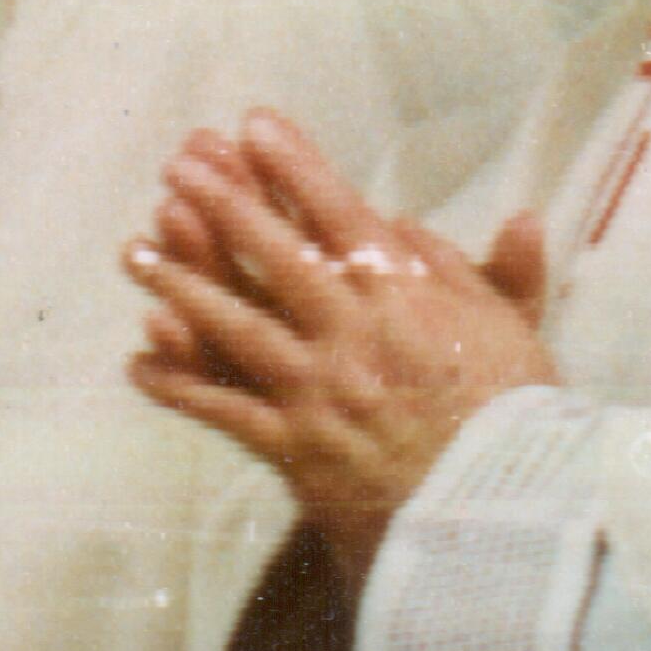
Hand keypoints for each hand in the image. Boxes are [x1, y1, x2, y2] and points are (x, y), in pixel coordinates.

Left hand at [125, 113, 555, 578]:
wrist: (504, 526)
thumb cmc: (516, 427)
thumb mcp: (516, 334)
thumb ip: (480, 267)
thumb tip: (414, 224)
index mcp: (410, 300)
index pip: (342, 215)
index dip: (295, 166)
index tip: (256, 124)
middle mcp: (356, 336)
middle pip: (278, 256)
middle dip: (224, 204)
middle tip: (178, 166)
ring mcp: (320, 392)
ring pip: (237, 325)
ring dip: (181, 285)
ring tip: (134, 251)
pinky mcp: (297, 449)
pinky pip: (225, 412)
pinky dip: (178, 388)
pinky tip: (137, 363)